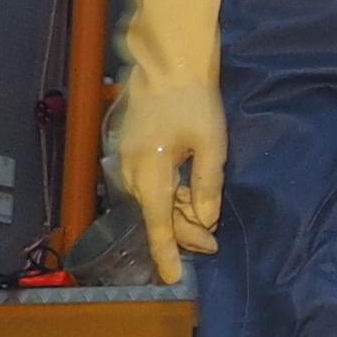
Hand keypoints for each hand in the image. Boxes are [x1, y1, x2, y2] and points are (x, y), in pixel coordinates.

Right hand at [107, 0, 232, 283]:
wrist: (167, 58)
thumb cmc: (194, 99)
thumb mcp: (211, 145)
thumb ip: (207, 187)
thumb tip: (204, 222)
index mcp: (150, 172)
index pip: (158, 224)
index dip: (168, 254)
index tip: (175, 278)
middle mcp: (129, 170)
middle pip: (154, 215)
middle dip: (182, 232)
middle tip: (212, 241)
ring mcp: (123, 157)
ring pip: (149, 200)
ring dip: (174, 212)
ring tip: (202, 214)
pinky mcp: (126, 146)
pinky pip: (145, 183)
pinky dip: (165, 193)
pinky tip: (184, 190)